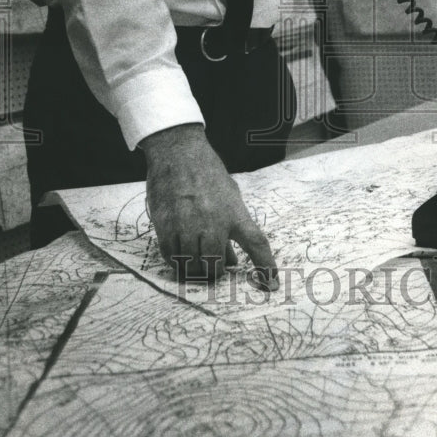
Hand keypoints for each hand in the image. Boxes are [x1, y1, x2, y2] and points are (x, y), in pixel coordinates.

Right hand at [140, 123, 277, 288]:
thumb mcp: (228, 195)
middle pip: (215, 265)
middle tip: (212, 266)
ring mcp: (187, 223)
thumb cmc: (207, 173)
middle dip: (214, 272)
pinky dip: (177, 261)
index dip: (266, 267)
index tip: (272, 285)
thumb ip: (231, 226)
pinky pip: (171, 256)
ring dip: (194, 268)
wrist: (177, 151)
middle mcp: (212, 220)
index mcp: (234, 211)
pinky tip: (179, 253)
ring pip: (192, 264)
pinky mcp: (165, 224)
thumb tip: (230, 261)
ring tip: (195, 260)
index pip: (256, 243)